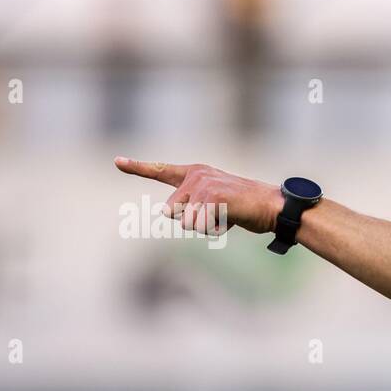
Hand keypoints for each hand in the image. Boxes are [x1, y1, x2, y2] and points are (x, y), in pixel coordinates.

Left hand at [114, 157, 283, 235]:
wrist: (273, 206)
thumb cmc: (245, 208)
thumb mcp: (214, 202)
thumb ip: (191, 204)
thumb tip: (166, 211)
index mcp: (195, 173)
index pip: (161, 170)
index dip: (138, 167)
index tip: (117, 161)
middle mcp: (196, 175)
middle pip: (172, 211)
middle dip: (193, 221)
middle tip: (220, 215)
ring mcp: (203, 184)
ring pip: (186, 221)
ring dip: (206, 226)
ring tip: (227, 216)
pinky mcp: (211, 196)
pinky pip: (200, 225)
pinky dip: (215, 229)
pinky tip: (231, 219)